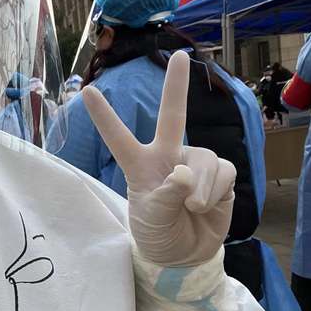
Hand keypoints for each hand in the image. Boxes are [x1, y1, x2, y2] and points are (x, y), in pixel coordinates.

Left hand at [83, 51, 235, 266]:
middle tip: (180, 55)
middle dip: (177, 85)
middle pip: (173, 115)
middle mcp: (167, 155)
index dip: (104, 115)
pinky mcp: (221, 173)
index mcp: (139, 164)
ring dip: (201, 189)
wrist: (186, 255)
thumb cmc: (159, 233)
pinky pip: (224, 172)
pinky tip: (209, 205)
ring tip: (192, 209)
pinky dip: (217, 192)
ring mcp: (195, 162)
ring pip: (203, 159)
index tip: (86, 91)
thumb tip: (185, 172)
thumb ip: (165, 196)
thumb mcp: (152, 220)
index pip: (118, 137)